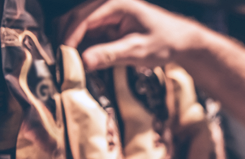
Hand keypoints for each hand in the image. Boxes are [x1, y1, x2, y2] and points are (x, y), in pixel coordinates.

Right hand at [62, 0, 205, 70]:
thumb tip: (84, 62)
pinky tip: (82, 63)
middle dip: (67, 41)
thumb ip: (111, 55)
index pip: (82, 19)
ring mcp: (106, 14)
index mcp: (115, 4)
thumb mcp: (138, 51)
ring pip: (77, 27)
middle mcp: (107, 4)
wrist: (180, 41)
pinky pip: (86, 34)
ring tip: (71, 66)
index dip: (69, 39)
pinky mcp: (106, 24)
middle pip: (74, 20)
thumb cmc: (165, 42)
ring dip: (72, 45)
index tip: (64, 58)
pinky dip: (81, 47)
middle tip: (64, 65)